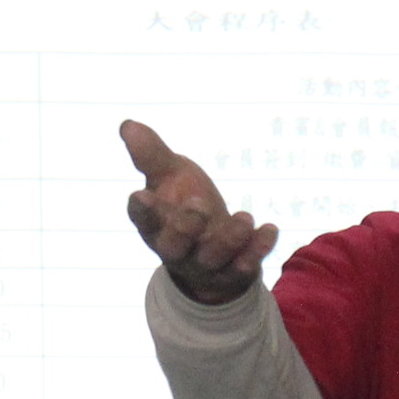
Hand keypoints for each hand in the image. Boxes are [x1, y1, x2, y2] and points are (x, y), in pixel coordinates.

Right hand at [120, 119, 276, 303]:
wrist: (216, 250)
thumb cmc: (184, 206)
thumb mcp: (169, 178)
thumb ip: (152, 156)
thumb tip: (129, 124)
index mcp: (155, 226)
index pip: (143, 221)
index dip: (142, 211)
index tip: (141, 194)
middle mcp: (177, 249)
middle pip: (174, 247)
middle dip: (185, 228)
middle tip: (199, 204)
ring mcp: (206, 265)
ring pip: (213, 258)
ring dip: (229, 238)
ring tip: (244, 216)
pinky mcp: (234, 273)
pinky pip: (246, 265)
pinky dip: (258, 248)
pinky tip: (270, 229)